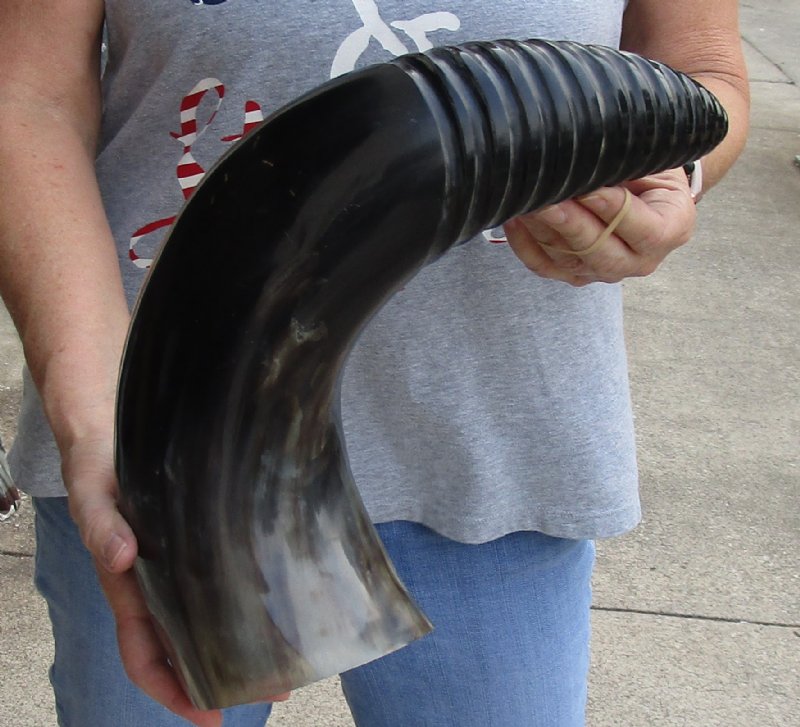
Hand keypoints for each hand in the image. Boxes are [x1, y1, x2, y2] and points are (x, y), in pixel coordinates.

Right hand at [62, 436, 289, 725]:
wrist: (108, 438)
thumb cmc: (98, 471)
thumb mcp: (94, 496)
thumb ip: (102, 525)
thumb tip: (121, 557)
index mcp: (128, 589)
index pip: (145, 657)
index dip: (172, 692)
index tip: (209, 717)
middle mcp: (156, 586)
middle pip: (187, 648)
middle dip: (223, 676)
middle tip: (276, 688)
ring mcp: (180, 566)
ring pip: (208, 618)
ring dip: (241, 641)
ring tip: (288, 655)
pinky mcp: (199, 541)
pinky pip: (221, 579)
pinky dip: (244, 597)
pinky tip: (275, 597)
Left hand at [503, 168, 695, 285]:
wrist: (644, 193)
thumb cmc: (651, 169)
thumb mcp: (656, 159)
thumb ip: (633, 161)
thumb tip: (595, 150)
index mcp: (671, 231)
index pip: (642, 228)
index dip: (613, 209)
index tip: (589, 188)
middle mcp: (638, 260)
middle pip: (600, 250)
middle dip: (570, 223)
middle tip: (546, 199)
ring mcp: (603, 272)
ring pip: (567, 258)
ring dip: (542, 228)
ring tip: (525, 200)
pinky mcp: (574, 274)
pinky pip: (544, 265)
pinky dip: (525, 244)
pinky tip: (514, 217)